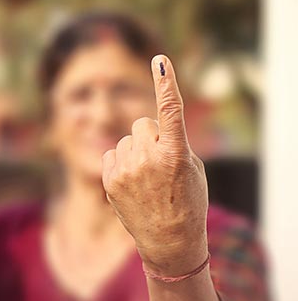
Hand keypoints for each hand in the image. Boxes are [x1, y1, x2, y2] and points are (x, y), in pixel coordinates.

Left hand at [102, 55, 208, 275]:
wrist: (168, 240)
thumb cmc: (187, 199)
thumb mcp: (191, 168)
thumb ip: (172, 142)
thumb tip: (146, 127)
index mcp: (175, 153)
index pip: (170, 111)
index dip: (165, 83)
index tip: (160, 61)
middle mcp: (148, 158)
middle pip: (143, 124)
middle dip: (151, 136)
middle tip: (161, 162)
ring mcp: (125, 169)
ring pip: (127, 140)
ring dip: (136, 151)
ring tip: (147, 178)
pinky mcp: (108, 178)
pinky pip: (112, 153)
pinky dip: (120, 162)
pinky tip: (131, 182)